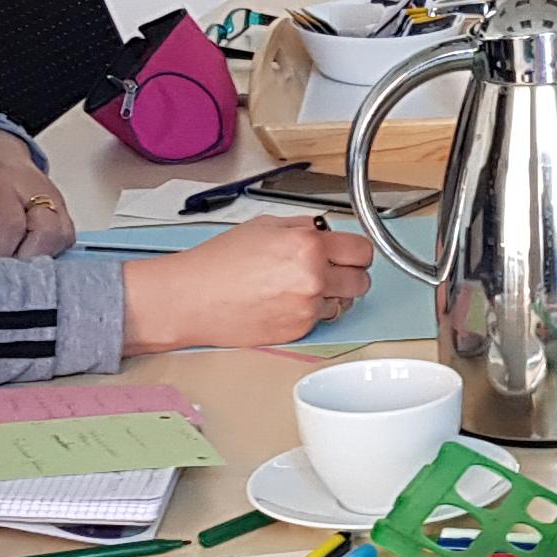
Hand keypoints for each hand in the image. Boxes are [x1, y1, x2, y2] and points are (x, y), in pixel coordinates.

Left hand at [0, 128, 77, 261]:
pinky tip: (33, 259)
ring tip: (20, 270)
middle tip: (7, 278)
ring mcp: (55, 201)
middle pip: (45, 232)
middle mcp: (36, 192)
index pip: (12, 224)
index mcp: (4, 186)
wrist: (2, 154)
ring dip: (42, 258)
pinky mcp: (64, 212)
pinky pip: (67, 238)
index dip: (1, 251)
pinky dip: (52, 253)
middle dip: (26, 260)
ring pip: (61, 237)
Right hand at [120, 217, 380, 352]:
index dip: (355, 251)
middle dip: (349, 273)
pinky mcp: (300, 330)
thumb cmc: (219, 262)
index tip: (350, 252)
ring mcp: (308, 307)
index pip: (362, 250)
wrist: (193, 298)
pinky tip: (286, 301)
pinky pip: (323, 318)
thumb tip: (328, 231)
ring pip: (345, 301)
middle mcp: (313, 277)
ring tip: (299, 285)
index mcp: (307, 245)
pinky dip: (312, 311)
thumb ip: (304, 227)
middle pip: (362, 280)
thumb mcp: (264, 226)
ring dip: (332, 294)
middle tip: (331, 269)